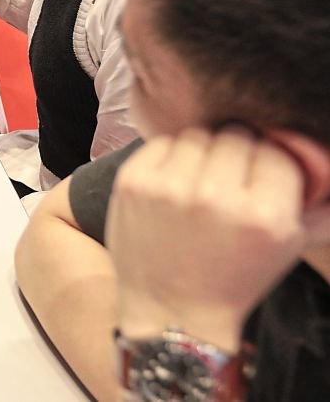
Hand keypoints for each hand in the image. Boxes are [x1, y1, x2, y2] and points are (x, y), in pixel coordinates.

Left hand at [107, 126, 326, 351]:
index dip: (269, 160)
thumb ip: (310, 202)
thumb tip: (315, 153)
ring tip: (200, 180)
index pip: (276, 151)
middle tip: (229, 177)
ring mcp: (171, 187)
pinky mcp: (134, 182)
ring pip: (198, 135)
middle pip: (236, 136)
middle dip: (237, 152)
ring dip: (203, 152)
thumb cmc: (234, 278)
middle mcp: (217, 197)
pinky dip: (171, 156)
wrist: (172, 311)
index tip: (259, 175)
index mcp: (264, 216)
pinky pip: (162, 142)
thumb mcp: (287, 247)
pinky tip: (173, 181)